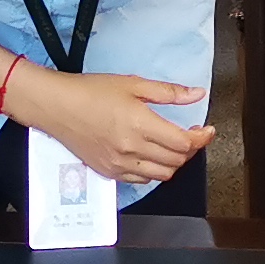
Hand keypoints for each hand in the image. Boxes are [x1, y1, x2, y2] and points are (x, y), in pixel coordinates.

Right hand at [12, 64, 213, 184]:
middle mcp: (131, 148)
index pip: (184, 143)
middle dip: (191, 148)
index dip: (201, 138)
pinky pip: (141, 180)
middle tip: (192, 134)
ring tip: (173, 146)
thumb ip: (168, 92)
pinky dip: (153, 170)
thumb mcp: (132, 83)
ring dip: (174, 162)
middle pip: (177, 160)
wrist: (57, 106)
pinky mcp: (109, 172)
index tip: (207, 130)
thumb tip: (196, 94)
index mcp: (140, 124)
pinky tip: (151, 155)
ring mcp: (119, 164)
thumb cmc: (90, 91)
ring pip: (162, 175)